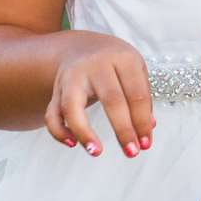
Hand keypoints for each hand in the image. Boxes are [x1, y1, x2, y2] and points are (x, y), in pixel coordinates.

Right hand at [44, 32, 153, 156]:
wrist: (83, 47)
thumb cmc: (116, 65)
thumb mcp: (135, 71)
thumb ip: (142, 99)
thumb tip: (147, 130)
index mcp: (123, 58)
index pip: (137, 94)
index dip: (142, 122)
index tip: (146, 144)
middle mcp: (96, 65)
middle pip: (112, 99)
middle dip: (123, 130)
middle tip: (132, 153)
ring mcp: (72, 76)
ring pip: (73, 106)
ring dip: (84, 132)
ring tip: (96, 152)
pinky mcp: (56, 89)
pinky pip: (53, 114)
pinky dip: (59, 131)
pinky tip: (73, 144)